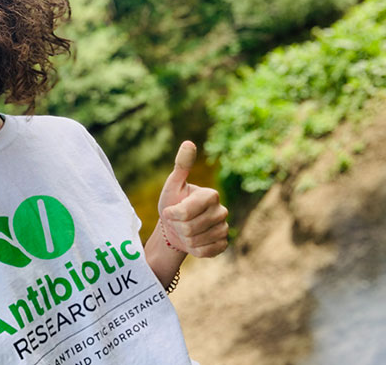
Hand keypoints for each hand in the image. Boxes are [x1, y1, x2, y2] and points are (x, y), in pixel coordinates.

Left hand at [157, 141, 228, 257]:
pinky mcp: (223, 244)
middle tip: (177, 222)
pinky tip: (194, 241)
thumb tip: (188, 142)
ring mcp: (224, 228)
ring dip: (184, 239)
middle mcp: (222, 210)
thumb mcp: (173, 185)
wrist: (176, 228)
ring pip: (195, 241)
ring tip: (184, 230)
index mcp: (210, 194)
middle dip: (177, 227)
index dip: (172, 214)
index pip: (185, 212)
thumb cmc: (173, 204)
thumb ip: (181, 165)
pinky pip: (204, 252)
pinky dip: (194, 249)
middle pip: (189, 228)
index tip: (170, 210)